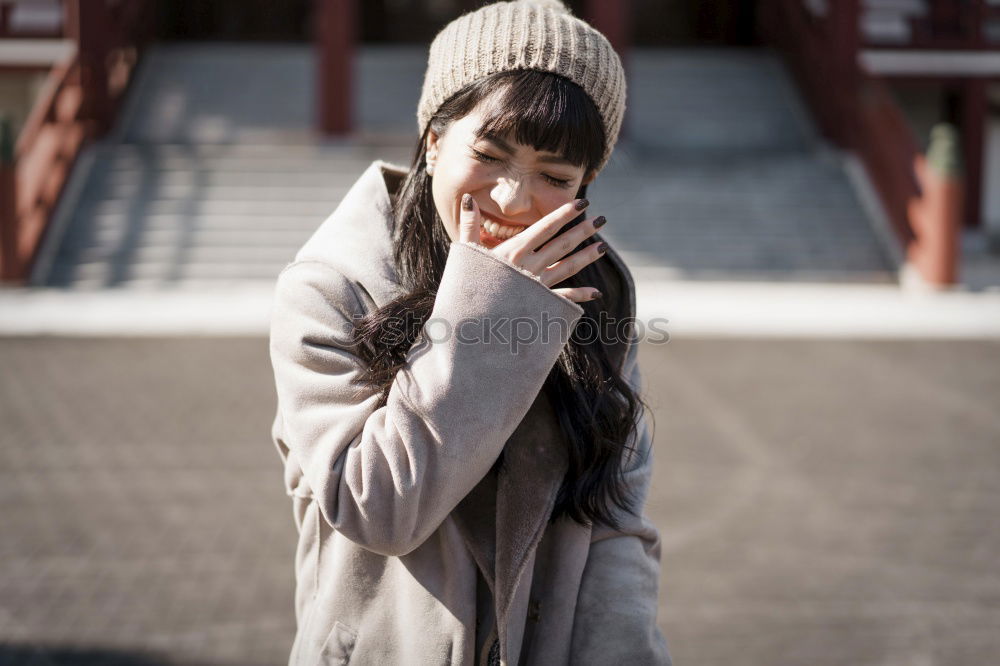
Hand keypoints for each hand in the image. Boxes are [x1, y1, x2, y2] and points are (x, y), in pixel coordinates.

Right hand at [459, 193, 606, 302]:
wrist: (471, 322)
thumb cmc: (465, 286)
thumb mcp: (465, 253)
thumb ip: (469, 225)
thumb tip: (467, 198)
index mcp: (513, 251)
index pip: (545, 227)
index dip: (564, 214)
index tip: (582, 203)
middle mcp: (529, 266)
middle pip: (562, 244)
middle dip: (583, 231)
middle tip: (602, 219)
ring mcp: (537, 287)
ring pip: (567, 267)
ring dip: (586, 257)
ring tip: (604, 247)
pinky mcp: (538, 305)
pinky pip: (563, 299)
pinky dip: (580, 296)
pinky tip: (596, 293)